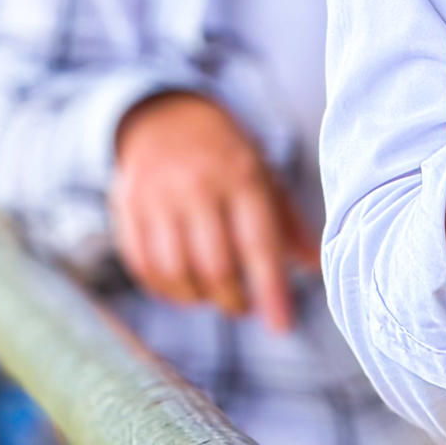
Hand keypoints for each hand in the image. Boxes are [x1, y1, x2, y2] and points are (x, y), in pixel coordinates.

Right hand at [110, 93, 317, 333]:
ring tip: (212, 296)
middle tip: (243, 306)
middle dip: (233, 300)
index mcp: (241, 175)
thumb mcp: (263, 176)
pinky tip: (182, 288)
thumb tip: (318, 267)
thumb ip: (288, 223)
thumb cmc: (226, 157)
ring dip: (198, 298)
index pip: (258, 243)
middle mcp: (198, 184)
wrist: (166, 117)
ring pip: (176, 271)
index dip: (270, 289)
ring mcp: (158, 196)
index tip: (281, 327)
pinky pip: (143, 265)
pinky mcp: (128, 207)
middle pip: (215, 265)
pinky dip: (164, 289)